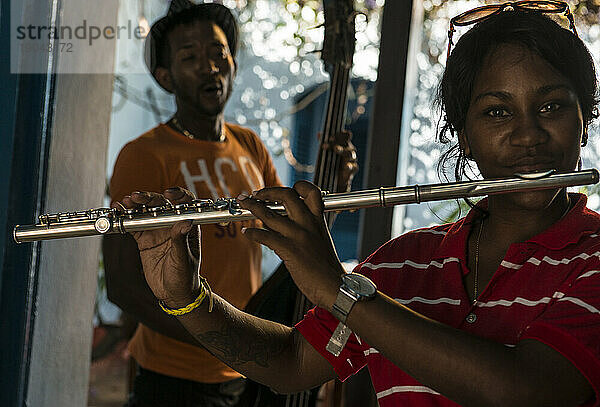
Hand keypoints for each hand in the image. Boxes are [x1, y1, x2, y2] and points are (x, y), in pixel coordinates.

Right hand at [113, 188, 199, 307]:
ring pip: (145, 212)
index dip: (178, 195)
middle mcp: (172, 224)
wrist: (174, 294)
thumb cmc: (185, 277)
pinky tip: (117, 213)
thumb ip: (181, 241)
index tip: (168, 194)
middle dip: (148, 199)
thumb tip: (185, 221)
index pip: (185, 204)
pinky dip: (125, 219)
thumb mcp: (183, 260)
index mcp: (187, 226)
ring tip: (124, 203)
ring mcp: (157, 231)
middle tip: (135, 198)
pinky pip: (133, 225)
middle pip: (160, 205)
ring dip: (134, 206)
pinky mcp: (144, 239)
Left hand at [238, 181, 344, 308]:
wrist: (336, 287)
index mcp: (318, 220)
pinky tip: (246, 232)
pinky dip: (252, 233)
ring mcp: (298, 236)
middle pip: (286, 195)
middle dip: (267, 191)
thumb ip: (305, 231)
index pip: (311, 192)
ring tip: (243, 204)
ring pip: (270, 214)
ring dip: (252, 207)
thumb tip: (283, 226)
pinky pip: (265, 236)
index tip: (285, 189)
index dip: (298, 186)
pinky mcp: (289, 250)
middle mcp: (308, 224)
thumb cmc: (327, 269)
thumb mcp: (320, 241)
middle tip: (255, 193)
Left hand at [322, 130, 357, 192]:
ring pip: (350, 154)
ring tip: (336, 149)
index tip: (331, 136)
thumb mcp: (326, 154)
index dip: (339, 135)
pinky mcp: (353, 170)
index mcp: (344, 145)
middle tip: (329, 142)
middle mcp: (349, 151)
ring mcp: (352, 160)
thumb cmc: (332, 164)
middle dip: (338, 142)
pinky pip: (353, 167)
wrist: (336, 179)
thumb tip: (319, 134)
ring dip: (343, 151)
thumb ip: (325, 144)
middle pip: (346, 144)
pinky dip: (349, 166)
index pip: (345, 136)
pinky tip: (346, 166)